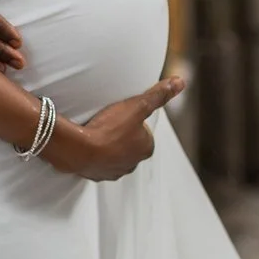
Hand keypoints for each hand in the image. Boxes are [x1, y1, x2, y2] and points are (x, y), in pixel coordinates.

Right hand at [46, 75, 184, 180]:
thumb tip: (178, 83)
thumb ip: (158, 95)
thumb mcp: (137, 105)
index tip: (124, 114)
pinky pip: (97, 163)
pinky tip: (88, 144)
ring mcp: (114, 171)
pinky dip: (94, 155)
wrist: (80, 149)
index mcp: (146, 148)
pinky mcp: (96, 175)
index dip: (134, 121)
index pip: (145, 133)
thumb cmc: (108, 130)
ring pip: (113, 155)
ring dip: (107, 146)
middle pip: (130, 145)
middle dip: (121, 135)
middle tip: (109, 122)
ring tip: (97, 132)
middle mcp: (132, 164)